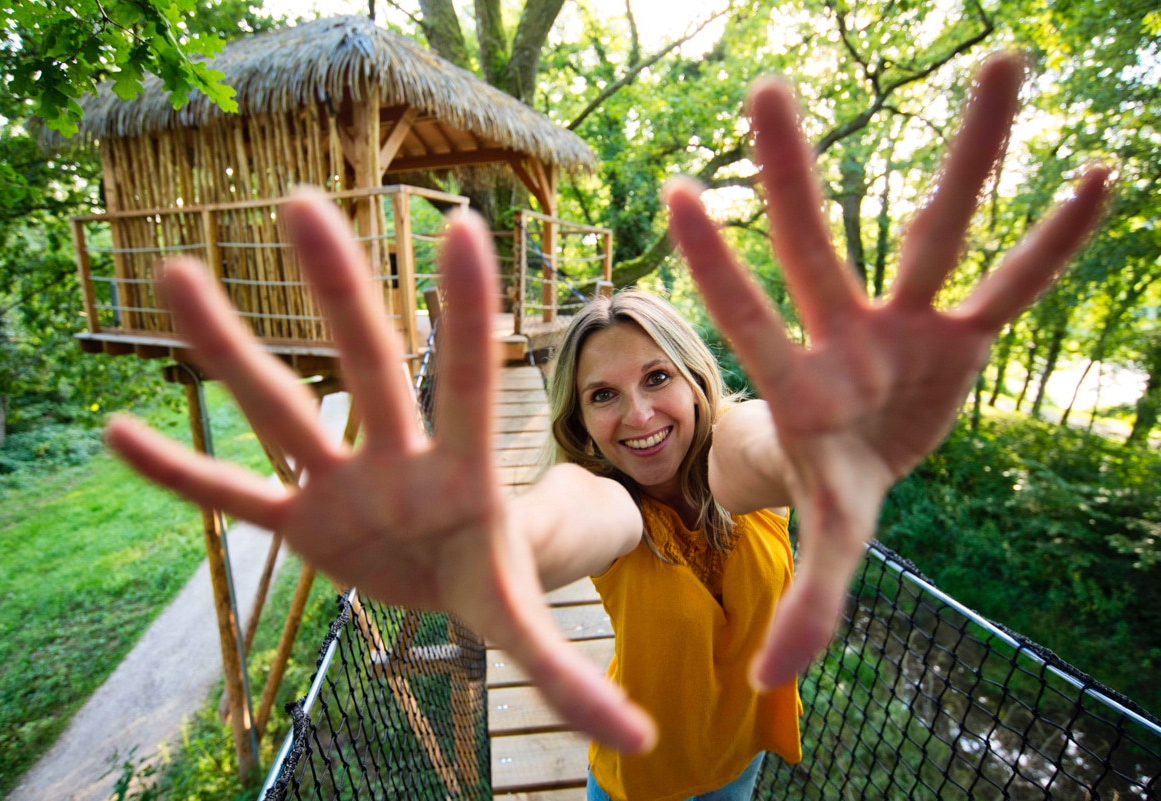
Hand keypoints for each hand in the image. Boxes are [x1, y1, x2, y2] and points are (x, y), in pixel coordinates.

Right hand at [105, 191, 654, 752]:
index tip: (462, 228)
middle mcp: (395, 460)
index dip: (464, 316)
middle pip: (366, 367)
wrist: (444, 579)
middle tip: (300, 205)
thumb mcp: (520, 625)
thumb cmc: (489, 579)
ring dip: (231, 352)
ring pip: (281, 414)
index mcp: (461, 473)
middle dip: (338, 292)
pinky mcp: (297, 526)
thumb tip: (636, 737)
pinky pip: (232, 500)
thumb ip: (567, 674)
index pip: (465, 383)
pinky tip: (118, 435)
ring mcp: (339, 487)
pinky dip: (182, 477)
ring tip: (180, 276)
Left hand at [665, 53, 1108, 690]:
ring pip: (931, 231)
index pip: (744, 316)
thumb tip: (768, 683)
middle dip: (793, 174)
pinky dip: (1051, 240)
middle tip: (766, 87)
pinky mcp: (961, 335)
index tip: (672, 190)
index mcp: (795, 382)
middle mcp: (843, 334)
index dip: (713, 264)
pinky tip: (1094, 174)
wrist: (870, 461)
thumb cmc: (834, 490)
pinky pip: (1011, 283)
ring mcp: (905, 325)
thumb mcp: (830, 548)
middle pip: (814, 247)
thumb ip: (807, 604)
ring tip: (1004, 59)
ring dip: (969, 155)